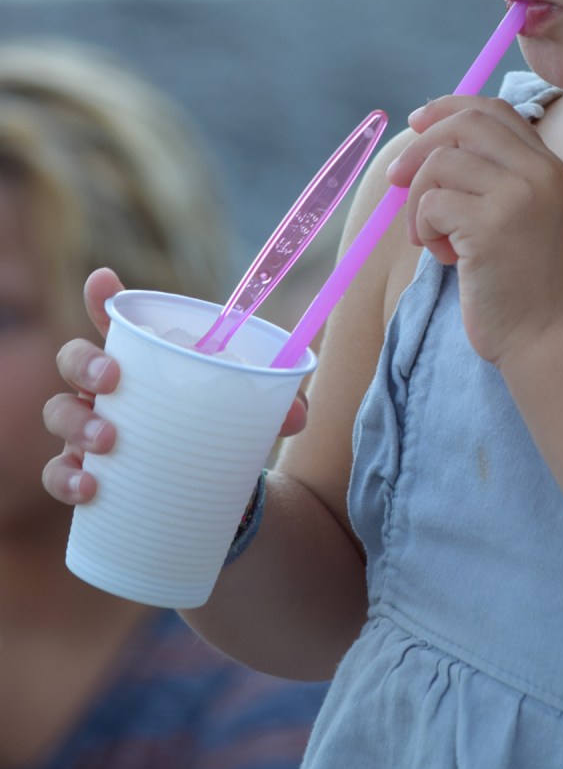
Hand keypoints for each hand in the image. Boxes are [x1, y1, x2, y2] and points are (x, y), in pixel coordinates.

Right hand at [41, 268, 309, 504]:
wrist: (204, 489)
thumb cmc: (214, 427)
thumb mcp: (245, 409)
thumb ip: (274, 405)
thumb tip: (299, 413)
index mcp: (142, 358)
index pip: (113, 318)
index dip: (101, 296)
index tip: (103, 280)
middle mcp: (105, 388)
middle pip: (73, 358)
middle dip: (84, 361)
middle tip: (113, 378)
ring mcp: (88, 429)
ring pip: (60, 413)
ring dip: (77, 423)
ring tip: (108, 441)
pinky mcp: (84, 474)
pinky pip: (58, 475)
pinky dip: (67, 480)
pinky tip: (90, 488)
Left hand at [387, 96, 562, 365]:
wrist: (547, 337)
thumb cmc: (523, 283)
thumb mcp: (519, 216)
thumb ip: (491, 177)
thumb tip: (426, 143)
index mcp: (549, 166)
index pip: (494, 110)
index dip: (449, 108)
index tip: (418, 122)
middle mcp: (539, 172)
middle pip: (464, 124)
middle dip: (420, 146)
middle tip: (396, 179)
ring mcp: (518, 196)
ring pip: (439, 164)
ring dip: (418, 201)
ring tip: (433, 238)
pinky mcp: (490, 226)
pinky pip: (431, 203)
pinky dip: (422, 228)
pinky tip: (445, 257)